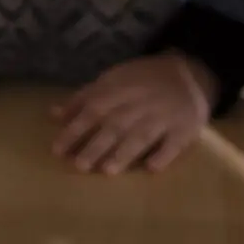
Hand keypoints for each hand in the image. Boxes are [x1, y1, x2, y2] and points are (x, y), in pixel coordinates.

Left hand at [50, 53, 215, 174]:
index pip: (93, 109)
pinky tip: (151, 168)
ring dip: (125, 152)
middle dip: (96, 145)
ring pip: (143, 134)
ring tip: (107, 170)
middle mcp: (139, 103)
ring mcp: (164, 116)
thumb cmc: (142, 81)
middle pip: (116, 125)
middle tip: (79, 166)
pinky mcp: (184, 129)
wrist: (189, 73)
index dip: (75, 129)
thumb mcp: (112, 80)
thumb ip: (84, 98)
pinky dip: (163, 155)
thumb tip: (53, 115)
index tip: (57, 150)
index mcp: (119, 89)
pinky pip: (174, 143)